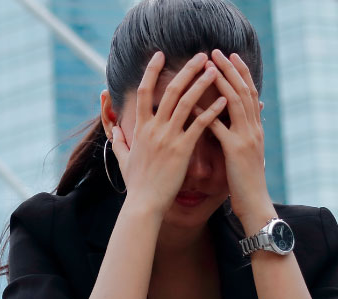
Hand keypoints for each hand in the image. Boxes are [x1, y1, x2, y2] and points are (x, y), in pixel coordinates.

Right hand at [109, 50, 227, 215]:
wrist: (144, 204)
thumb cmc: (136, 184)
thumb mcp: (123, 159)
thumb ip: (118, 140)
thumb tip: (113, 128)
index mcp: (140, 128)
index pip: (145, 91)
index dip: (152, 71)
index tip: (160, 55)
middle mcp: (154, 128)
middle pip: (171, 90)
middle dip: (186, 70)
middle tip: (201, 56)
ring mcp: (168, 138)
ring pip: (187, 102)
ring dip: (201, 83)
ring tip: (214, 70)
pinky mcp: (183, 150)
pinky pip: (200, 125)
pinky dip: (212, 111)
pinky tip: (224, 100)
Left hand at [194, 49, 270, 211]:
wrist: (255, 204)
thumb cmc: (246, 182)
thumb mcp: (246, 154)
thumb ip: (241, 135)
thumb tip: (234, 122)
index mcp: (255, 128)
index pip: (249, 93)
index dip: (240, 73)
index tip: (230, 57)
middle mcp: (253, 128)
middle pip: (244, 91)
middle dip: (231, 69)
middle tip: (218, 51)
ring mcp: (246, 137)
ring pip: (235, 102)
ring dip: (221, 81)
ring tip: (209, 66)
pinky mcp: (235, 150)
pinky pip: (219, 126)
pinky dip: (206, 112)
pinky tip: (193, 102)